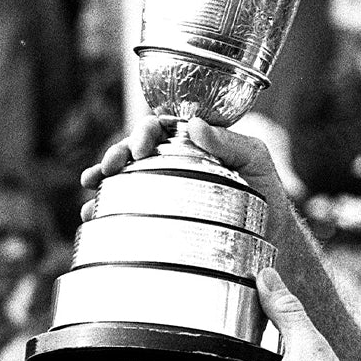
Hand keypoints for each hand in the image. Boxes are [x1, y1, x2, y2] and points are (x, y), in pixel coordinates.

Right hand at [81, 116, 295, 242]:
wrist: (270, 235)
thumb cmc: (266, 190)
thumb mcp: (255, 159)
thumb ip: (230, 141)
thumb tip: (194, 124)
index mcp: (194, 143)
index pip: (161, 128)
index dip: (144, 132)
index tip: (140, 148)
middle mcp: (175, 162)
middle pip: (136, 149)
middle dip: (117, 153)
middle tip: (110, 167)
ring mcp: (165, 188)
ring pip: (126, 175)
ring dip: (103, 176)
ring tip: (91, 184)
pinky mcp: (161, 214)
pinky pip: (127, 208)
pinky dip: (105, 208)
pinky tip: (92, 213)